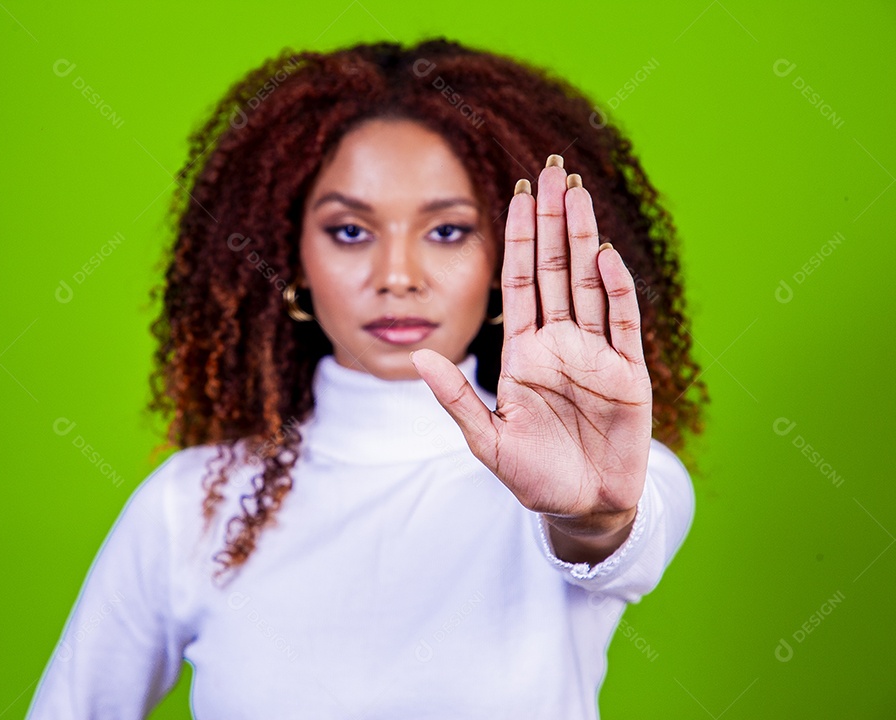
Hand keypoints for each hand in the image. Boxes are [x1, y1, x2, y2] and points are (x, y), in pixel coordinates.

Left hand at [411, 155, 652, 542]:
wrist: (582, 508)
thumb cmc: (533, 476)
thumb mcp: (486, 441)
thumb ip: (456, 399)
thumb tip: (417, 356)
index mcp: (524, 352)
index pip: (519, 283)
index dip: (516, 240)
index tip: (514, 196)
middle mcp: (561, 344)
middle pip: (554, 270)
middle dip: (552, 222)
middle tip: (550, 172)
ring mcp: (596, 355)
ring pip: (590, 285)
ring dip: (584, 240)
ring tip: (577, 195)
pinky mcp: (629, 375)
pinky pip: (623, 324)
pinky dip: (616, 291)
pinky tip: (604, 258)